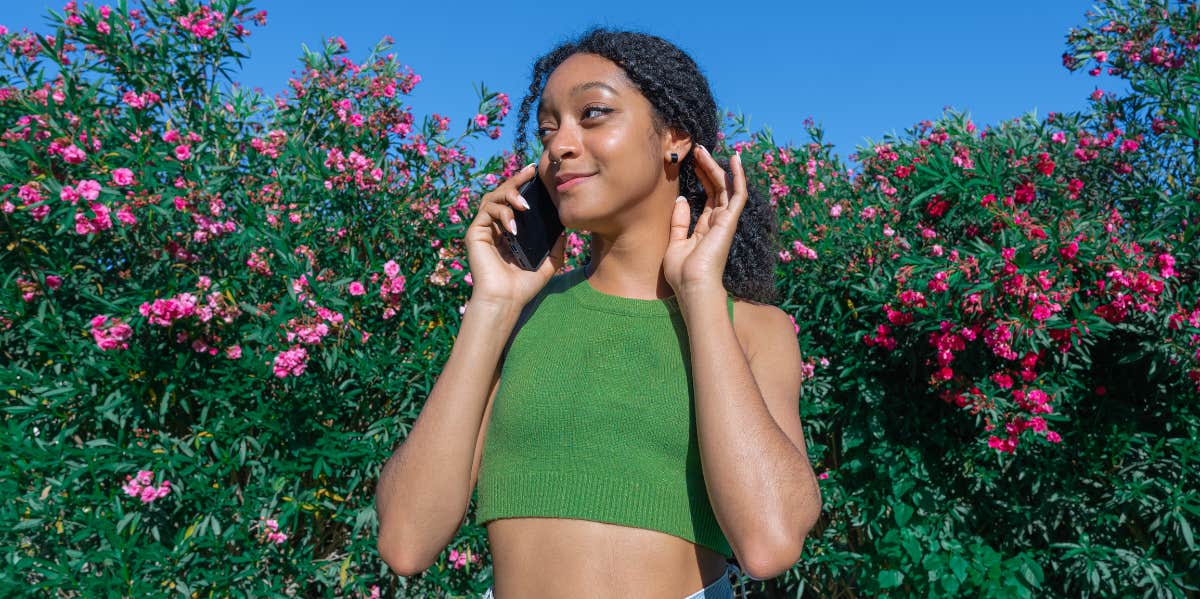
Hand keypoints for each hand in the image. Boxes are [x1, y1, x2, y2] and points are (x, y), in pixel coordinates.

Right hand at [464, 162, 567, 311]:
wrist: (507, 301)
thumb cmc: (524, 286)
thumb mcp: (549, 263)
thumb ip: (556, 246)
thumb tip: (565, 230)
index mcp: (509, 231)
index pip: (514, 201)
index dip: (523, 185)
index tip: (536, 174)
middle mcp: (495, 227)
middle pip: (502, 193)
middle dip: (516, 181)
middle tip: (530, 173)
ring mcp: (483, 229)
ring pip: (492, 197)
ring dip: (509, 195)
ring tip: (524, 205)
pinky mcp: (474, 234)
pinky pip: (486, 211)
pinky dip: (501, 213)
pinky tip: (514, 226)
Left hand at [663, 145, 746, 299]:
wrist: (692, 286)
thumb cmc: (682, 273)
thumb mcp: (674, 243)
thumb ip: (679, 222)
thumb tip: (682, 200)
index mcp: (706, 229)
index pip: (708, 197)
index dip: (701, 178)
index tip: (692, 163)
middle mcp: (718, 223)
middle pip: (716, 189)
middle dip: (706, 168)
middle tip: (696, 150)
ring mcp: (726, 221)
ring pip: (724, 187)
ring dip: (715, 166)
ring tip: (703, 149)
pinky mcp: (730, 221)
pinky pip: (738, 194)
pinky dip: (738, 176)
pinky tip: (735, 159)